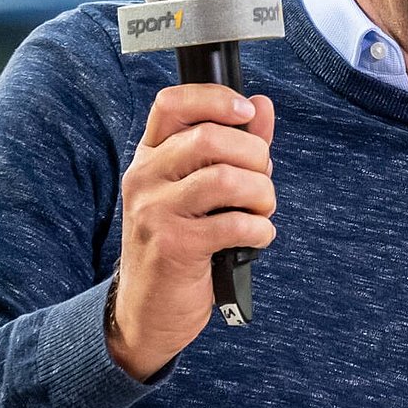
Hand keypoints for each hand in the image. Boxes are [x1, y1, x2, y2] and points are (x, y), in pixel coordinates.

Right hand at [107, 85, 275, 379]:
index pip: (172, 103)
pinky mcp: (174, 246)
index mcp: (150, 156)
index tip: (247, 112)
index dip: (215, 98)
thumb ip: (234, 146)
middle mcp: (145, 178)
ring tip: (261, 211)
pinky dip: (260, 230)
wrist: (149, 309)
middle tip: (262, 181)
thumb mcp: (202, 191)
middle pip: (209, 137)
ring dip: (261, 195)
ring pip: (225, 178)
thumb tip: (262, 104)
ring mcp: (155, 212)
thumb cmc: (182, 244)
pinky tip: (257, 238)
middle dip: (255, 157)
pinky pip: (233, 224)